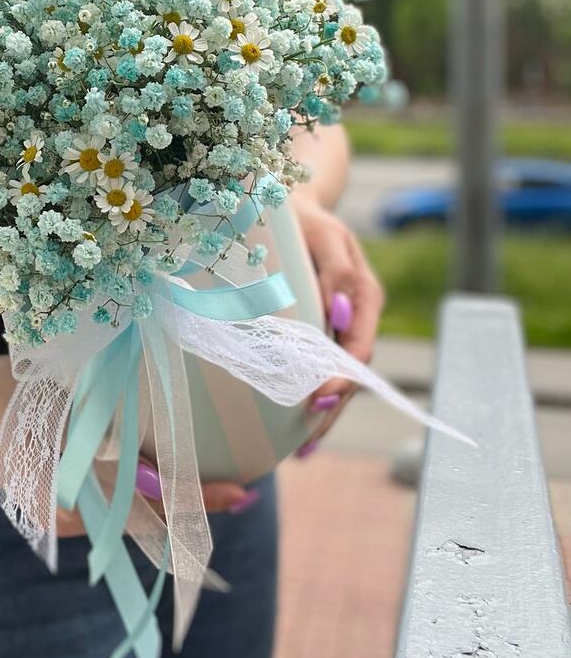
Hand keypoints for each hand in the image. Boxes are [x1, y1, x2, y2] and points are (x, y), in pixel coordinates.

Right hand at [0, 362, 257, 538]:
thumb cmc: (11, 382)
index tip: (239, 491)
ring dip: (170, 503)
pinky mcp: (58, 507)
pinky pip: (111, 508)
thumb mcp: (63, 379)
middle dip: (192, 507)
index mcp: (68, 485)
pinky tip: (167, 476)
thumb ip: (111, 392)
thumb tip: (172, 382)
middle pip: (146, 519)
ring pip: (130, 518)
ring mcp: (61, 516)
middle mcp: (67, 513)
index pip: (148, 500)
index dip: (195, 498)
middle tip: (241, 492)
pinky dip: (143, 497)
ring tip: (218, 485)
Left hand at [291, 196, 384, 450]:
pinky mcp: (320, 330)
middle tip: (305, 444)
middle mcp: (356, 316)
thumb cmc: (304, 217)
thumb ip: (336, 272)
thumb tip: (339, 315)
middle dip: (331, 409)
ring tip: (300, 451)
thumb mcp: (322, 235)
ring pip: (336, 377)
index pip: (358, 345)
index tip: (318, 399)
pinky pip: (319, 368)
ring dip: (322, 414)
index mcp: (364, 294)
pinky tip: (294, 430)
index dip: (341, 376)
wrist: (293, 206)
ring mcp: (340, 326)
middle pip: (350, 372)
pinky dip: (310, 397)